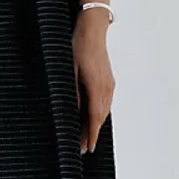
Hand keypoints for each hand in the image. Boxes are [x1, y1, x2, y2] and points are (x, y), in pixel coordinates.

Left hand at [73, 12, 114, 152]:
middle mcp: (106, 88)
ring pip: (104, 110)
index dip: (90, 135)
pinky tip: (93, 117)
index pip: (94, 118)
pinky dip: (99, 113)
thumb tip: (73, 112)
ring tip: (86, 136)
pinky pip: (105, 102)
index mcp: (96, 87)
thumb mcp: (69, 71)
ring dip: (96, 124)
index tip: (86, 148)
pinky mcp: (108, 80)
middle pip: (100, 117)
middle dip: (91, 133)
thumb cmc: (78, 46)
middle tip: (83, 148)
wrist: (92, 30)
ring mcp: (109, 84)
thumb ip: (73, 93)